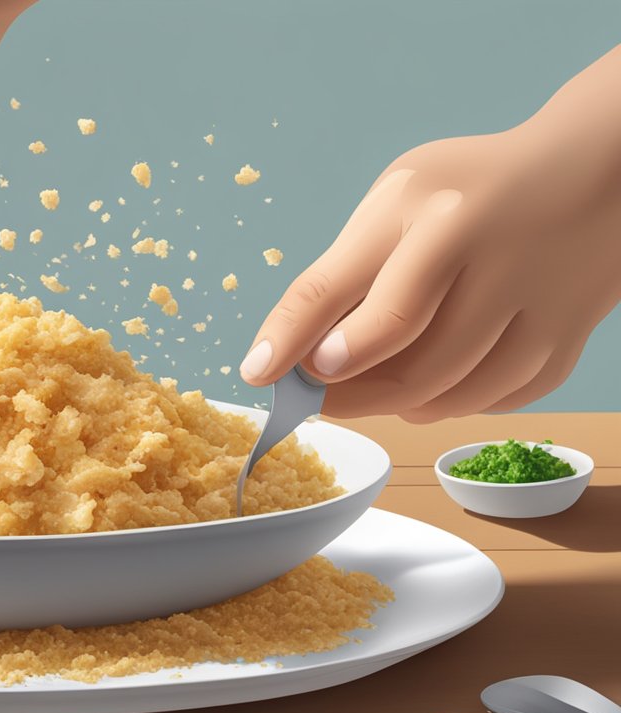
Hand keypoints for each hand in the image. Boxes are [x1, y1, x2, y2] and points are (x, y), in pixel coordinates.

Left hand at [240, 46, 620, 421]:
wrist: (598, 170)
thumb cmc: (471, 189)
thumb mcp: (396, 200)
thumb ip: (347, 270)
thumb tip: (294, 351)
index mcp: (432, 212)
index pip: (347, 290)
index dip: (297, 341)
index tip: (261, 373)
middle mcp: (490, 256)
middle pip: (403, 362)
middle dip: (345, 391)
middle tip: (313, 393)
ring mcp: (538, 302)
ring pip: (451, 393)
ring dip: (395, 405)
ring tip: (363, 389)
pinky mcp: (567, 336)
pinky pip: (497, 400)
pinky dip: (454, 405)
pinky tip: (430, 387)